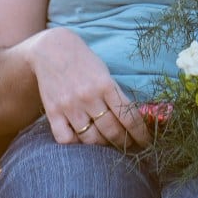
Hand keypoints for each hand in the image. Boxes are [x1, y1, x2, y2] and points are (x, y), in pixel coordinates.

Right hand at [28, 28, 150, 149]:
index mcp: (106, 85)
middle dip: (125, 143)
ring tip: (109, 147)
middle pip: (112, 131)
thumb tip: (132, 120)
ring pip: (91, 139)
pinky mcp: (53, 113)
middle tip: (130, 148)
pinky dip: (76, 144)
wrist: (52, 50)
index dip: (140, 134)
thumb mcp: (105, 72)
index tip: (146, 143)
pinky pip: (66, 139)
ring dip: (103, 146)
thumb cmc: (84, 61)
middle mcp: (89, 97)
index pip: (129, 117)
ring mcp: (70, 106)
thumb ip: (115, 94)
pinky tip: (83, 142)